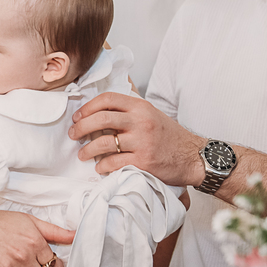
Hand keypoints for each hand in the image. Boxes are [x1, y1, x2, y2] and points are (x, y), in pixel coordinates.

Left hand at [69, 92, 204, 184]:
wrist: (193, 156)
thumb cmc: (169, 136)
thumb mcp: (151, 114)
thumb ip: (129, 111)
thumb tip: (98, 113)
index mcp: (141, 107)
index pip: (107, 99)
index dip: (87, 107)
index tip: (77, 117)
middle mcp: (141, 122)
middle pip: (101, 119)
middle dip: (81, 127)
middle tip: (73, 134)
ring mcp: (142, 142)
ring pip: (104, 143)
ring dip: (87, 150)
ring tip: (82, 154)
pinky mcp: (143, 162)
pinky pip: (114, 163)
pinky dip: (102, 166)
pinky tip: (99, 167)